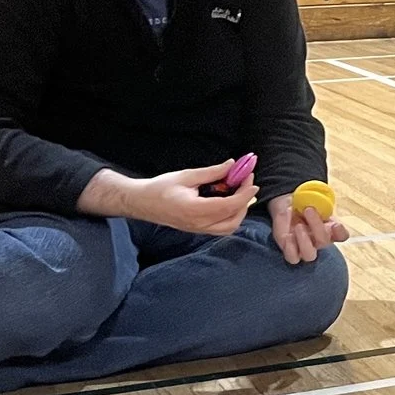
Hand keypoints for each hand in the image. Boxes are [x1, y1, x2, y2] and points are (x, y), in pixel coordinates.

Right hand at [107, 162, 258, 235]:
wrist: (142, 202)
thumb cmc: (160, 188)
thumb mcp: (187, 176)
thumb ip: (212, 173)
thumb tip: (232, 165)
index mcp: (195, 210)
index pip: (229, 206)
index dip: (244, 194)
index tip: (252, 181)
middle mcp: (199, 224)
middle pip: (233, 219)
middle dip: (244, 201)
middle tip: (246, 182)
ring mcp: (198, 229)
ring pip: (229, 227)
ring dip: (239, 210)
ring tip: (239, 191)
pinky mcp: (197, 229)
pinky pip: (221, 227)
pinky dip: (231, 216)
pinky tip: (229, 200)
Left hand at [266, 195, 349, 265]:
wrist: (288, 205)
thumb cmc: (304, 204)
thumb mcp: (314, 201)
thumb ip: (323, 207)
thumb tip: (327, 214)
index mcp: (330, 228)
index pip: (342, 235)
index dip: (341, 233)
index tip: (336, 224)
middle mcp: (319, 241)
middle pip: (323, 241)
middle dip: (316, 225)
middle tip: (308, 210)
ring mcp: (305, 247)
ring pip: (309, 255)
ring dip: (304, 241)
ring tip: (298, 226)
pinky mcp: (290, 250)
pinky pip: (292, 258)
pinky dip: (290, 248)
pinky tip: (288, 236)